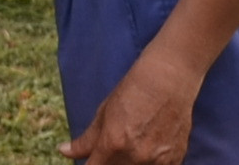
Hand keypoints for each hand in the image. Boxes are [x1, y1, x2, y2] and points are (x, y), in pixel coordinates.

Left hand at [64, 50, 197, 164]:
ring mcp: (157, 160)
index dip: (90, 164)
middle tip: (113, 147)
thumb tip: (63, 151)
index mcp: (113, 142)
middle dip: (109, 162)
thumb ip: (85, 140)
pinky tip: (148, 147)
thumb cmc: (132, 92)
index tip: (91, 160)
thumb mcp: (104, 113)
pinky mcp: (175, 160)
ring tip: (132, 143)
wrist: (168, 81)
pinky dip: (149, 163)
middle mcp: (135, 155)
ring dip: (129, 163)